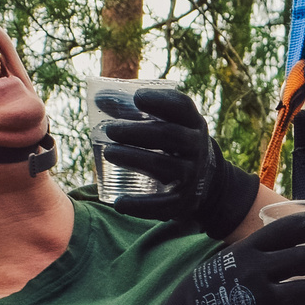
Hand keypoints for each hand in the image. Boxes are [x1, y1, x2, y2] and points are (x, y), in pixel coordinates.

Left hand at [96, 86, 260, 238]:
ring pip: (163, 166)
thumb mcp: (168, 124)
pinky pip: (163, 205)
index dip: (161, 101)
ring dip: (133, 158)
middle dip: (136, 132)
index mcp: (193, 123)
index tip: (137, 97)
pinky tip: (119, 203)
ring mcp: (192, 175)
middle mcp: (197, 147)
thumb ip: (136, 112)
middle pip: (168, 135)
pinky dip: (140, 206)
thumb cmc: (174, 144)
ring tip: (108, 152)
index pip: (182, 107)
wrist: (206, 181)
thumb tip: (98, 98)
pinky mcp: (185, 201)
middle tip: (110, 129)